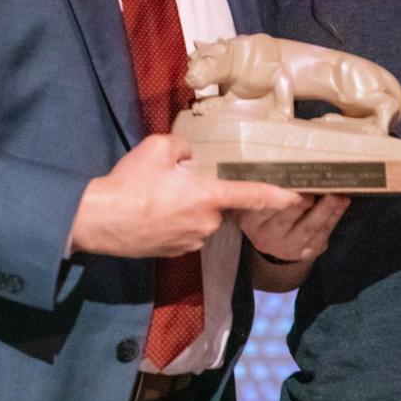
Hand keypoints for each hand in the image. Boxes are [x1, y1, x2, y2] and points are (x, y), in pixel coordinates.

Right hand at [69, 134, 297, 257]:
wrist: (100, 221)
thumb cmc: (131, 182)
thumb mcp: (159, 148)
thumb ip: (185, 148)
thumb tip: (193, 159)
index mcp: (209, 197)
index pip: (254, 196)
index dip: (280, 196)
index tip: (300, 196)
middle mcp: (208, 223)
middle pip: (220, 203)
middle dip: (205, 192)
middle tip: (178, 181)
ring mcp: (192, 242)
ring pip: (202, 218)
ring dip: (189, 207)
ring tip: (158, 197)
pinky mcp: (176, 252)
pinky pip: (186, 231)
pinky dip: (176, 221)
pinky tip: (153, 212)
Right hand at [238, 193, 349, 263]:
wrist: (275, 245)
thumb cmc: (266, 214)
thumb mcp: (256, 204)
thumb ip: (265, 189)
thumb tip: (286, 166)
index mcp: (252, 222)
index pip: (263, 208)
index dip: (278, 196)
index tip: (291, 183)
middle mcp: (268, 237)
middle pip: (286, 219)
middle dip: (302, 203)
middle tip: (315, 187)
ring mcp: (288, 247)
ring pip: (308, 228)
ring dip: (325, 210)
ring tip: (336, 194)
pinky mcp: (307, 252)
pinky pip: (323, 234)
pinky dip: (334, 216)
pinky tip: (342, 203)